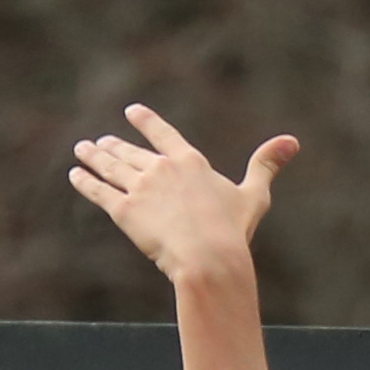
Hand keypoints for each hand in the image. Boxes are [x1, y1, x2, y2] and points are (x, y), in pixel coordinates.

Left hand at [69, 105, 296, 286]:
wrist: (207, 257)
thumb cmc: (233, 231)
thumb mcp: (253, 196)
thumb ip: (266, 165)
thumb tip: (293, 141)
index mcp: (189, 161)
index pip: (163, 134)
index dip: (146, 122)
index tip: (132, 112)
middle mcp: (160, 168)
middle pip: (131, 153)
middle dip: (114, 147)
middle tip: (100, 143)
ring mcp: (140, 188)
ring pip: (111, 168)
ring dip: (94, 158)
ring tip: (82, 151)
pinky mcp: (124, 211)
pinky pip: (99, 191)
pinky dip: (85, 181)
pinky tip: (76, 174)